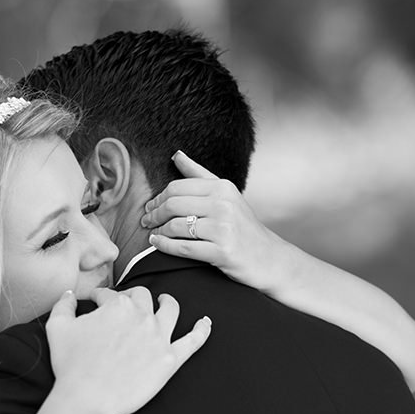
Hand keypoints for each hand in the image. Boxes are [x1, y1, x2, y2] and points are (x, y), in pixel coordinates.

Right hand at [45, 287, 210, 413]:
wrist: (89, 399)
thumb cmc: (71, 365)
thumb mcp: (58, 328)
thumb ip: (63, 304)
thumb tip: (70, 293)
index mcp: (117, 306)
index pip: (110, 295)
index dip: (101, 298)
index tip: (97, 302)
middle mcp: (142, 317)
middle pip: (142, 297)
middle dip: (133, 296)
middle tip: (127, 304)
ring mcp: (159, 338)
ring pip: (170, 310)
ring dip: (168, 302)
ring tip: (165, 302)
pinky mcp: (170, 360)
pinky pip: (193, 341)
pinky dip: (202, 330)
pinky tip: (206, 323)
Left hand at [139, 150, 294, 295]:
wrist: (269, 258)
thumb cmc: (243, 227)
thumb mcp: (226, 196)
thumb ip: (200, 175)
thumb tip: (176, 155)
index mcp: (223, 188)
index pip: (178, 187)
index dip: (158, 197)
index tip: (150, 206)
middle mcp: (224, 205)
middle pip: (174, 204)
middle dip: (154, 213)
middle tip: (145, 220)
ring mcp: (224, 229)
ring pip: (177, 226)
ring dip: (158, 230)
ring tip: (152, 233)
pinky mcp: (222, 252)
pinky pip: (184, 247)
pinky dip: (165, 245)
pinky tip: (157, 243)